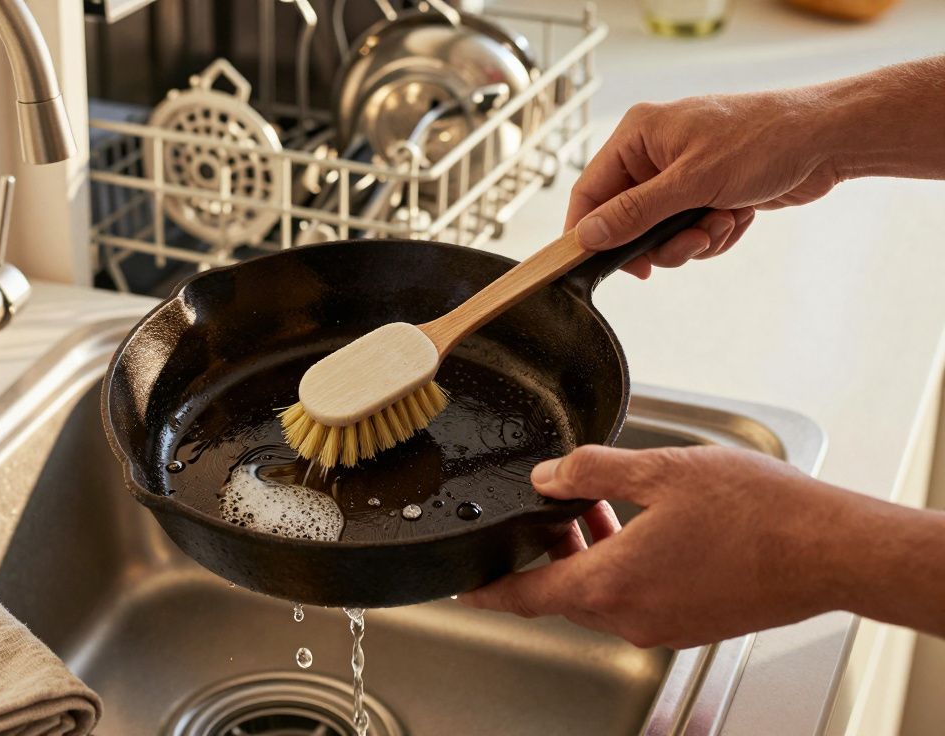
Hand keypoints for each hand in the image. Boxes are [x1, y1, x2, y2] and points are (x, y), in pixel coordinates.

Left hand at [460, 445, 857, 647]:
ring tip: (597, 507)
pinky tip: (642, 527)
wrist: (831, 549)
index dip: (488, 591)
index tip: (463, 591)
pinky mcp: (694, 622)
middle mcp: (633, 615)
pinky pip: (638, 597)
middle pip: (565, 591)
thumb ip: (593, 470)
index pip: (526, 597)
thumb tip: (549, 476)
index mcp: (613, 583)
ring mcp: (665, 624)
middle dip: (550, 552)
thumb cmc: (759, 512)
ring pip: (603, 592)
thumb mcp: (662, 470)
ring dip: (590, 554)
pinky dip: (625, 565)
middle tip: (551, 511)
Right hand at [568, 91, 843, 277]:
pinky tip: (740, 216)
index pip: (589, 191)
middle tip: (690, 243)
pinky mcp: (705, 193)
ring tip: (724, 221)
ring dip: (693, 240)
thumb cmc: (764, 141)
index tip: (593, 265)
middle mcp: (653, 154)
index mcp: (638, 135)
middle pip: (625, 220)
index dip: (587, 231)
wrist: (827, 140)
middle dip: (661, 240)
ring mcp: (680, 175)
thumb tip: (587, 235)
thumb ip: (634, 212)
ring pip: (660, 233)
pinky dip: (714, 235)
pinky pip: (689, 232)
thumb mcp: (692, 181)